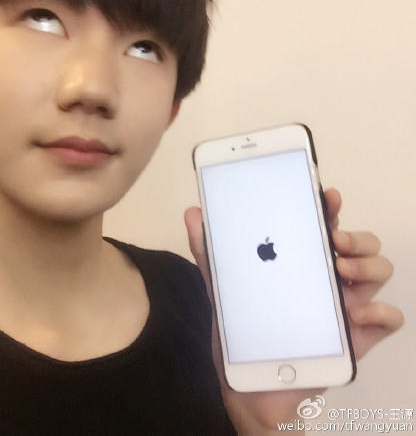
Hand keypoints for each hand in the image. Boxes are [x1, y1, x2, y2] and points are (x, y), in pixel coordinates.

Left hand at [184, 188, 403, 434]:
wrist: (251, 386)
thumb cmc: (244, 333)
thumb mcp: (224, 289)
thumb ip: (211, 253)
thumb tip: (192, 213)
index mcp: (303, 263)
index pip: (324, 225)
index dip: (329, 207)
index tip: (325, 195)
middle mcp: (330, 279)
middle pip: (361, 243)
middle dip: (354, 234)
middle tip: (333, 239)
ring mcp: (347, 307)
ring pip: (379, 270)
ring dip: (367, 263)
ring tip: (340, 268)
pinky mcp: (359, 339)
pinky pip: (388, 318)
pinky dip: (380, 311)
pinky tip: (355, 314)